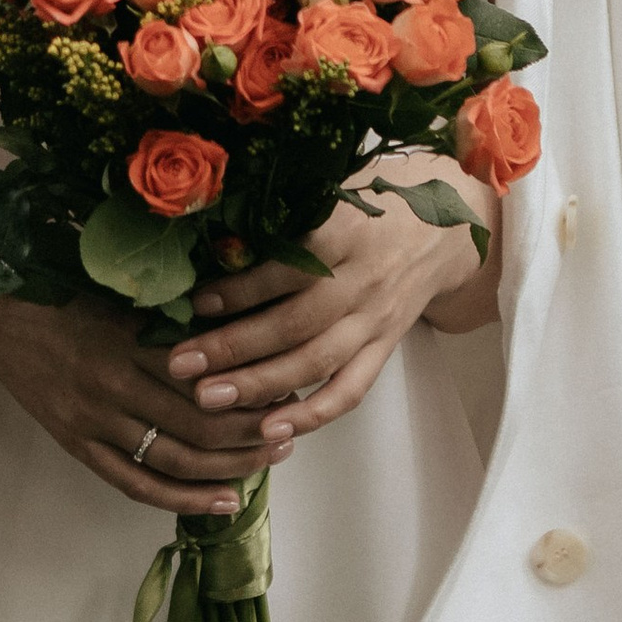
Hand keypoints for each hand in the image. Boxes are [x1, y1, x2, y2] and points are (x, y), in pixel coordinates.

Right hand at [0, 290, 275, 515]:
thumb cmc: (58, 289)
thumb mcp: (116, 287)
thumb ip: (168, 308)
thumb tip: (232, 320)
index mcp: (126, 337)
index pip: (204, 375)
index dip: (251, 386)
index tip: (287, 382)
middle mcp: (113, 384)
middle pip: (199, 424)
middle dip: (253, 431)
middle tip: (290, 428)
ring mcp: (95, 421)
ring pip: (176, 460)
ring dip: (230, 467)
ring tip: (269, 462)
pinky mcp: (79, 445)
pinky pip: (136, 483)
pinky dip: (183, 500)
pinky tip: (221, 502)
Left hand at [159, 161, 498, 445]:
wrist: (440, 233)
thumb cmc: (369, 205)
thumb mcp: (329, 193)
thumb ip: (281, 214)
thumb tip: (207, 240)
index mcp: (345, 232)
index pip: (290, 267)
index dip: (242, 288)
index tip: (195, 302)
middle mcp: (362, 280)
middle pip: (296, 322)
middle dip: (234, 347)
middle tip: (181, 364)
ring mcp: (376, 319)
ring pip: (317, 361)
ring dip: (260, 385)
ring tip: (208, 399)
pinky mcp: (384, 349)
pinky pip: (350, 390)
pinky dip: (311, 414)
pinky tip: (269, 428)